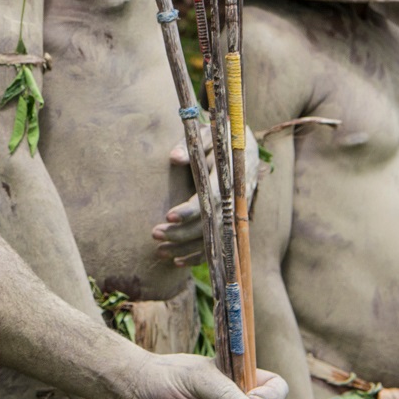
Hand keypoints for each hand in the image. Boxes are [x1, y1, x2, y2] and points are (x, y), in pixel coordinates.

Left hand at [154, 139, 262, 264]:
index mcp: (227, 180)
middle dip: (181, 233)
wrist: (243, 150)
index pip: (209, 200)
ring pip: (212, 241)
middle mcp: (233, 202)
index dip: (190, 210)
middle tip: (154, 234)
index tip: (168, 216)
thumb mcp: (206, 136)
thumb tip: (175, 158)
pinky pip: (216, 246)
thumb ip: (192, 146)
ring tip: (159, 251)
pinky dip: (197, 256)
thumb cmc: (219, 140)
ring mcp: (233, 216)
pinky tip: (176, 262)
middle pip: (208, 225)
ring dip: (185, 249)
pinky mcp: (230, 225)